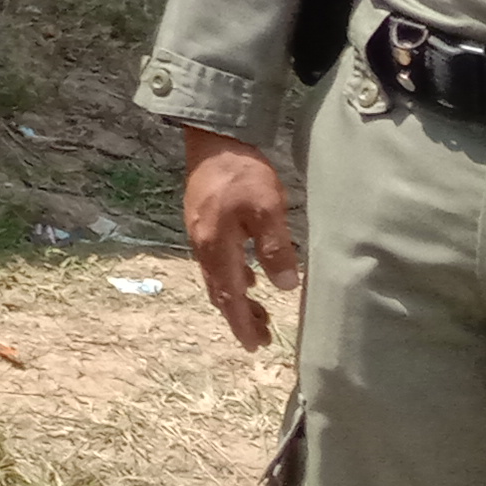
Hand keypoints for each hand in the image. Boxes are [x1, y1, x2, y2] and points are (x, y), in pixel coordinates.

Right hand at [182, 128, 300, 351]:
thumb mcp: (268, 209)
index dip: (242, 322)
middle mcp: (203, 246)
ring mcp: (200, 233)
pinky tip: (248, 274)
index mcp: (216, 247)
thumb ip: (275, 248)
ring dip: (236, 297)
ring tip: (256, 312)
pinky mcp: (203, 221)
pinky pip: (216, 260)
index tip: (255, 345)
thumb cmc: (242, 173)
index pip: (230, 295)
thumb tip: (285, 286)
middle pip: (220, 291)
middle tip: (260, 337)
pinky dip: (233, 276)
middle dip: (239, 316)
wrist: (212, 140)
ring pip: (217, 276)